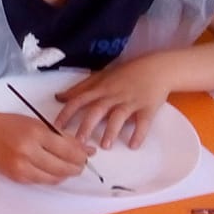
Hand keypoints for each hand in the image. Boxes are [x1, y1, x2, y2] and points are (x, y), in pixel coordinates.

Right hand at [0, 108, 88, 183]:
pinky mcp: (17, 177)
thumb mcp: (36, 124)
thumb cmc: (9, 125)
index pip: (68, 150)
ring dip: (65, 174)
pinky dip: (51, 177)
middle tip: (80, 164)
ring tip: (68, 168)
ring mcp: (21, 167)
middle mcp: (28, 151)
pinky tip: (52, 171)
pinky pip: (41, 181)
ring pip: (54, 178)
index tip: (87, 155)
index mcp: (35, 133)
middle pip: (63, 167)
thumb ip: (61, 136)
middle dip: (76, 167)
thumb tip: (85, 148)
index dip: (81, 155)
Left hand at [52, 57, 172, 149]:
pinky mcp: (148, 107)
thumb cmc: (127, 73)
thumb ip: (81, 88)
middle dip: (87, 125)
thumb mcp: (102, 76)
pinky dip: (139, 134)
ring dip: (111, 131)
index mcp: (101, 88)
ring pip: (119, 116)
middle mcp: (114, 95)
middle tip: (78, 141)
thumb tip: (59, 97)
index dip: (67, 113)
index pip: (80, 100)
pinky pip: (143, 122)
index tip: (57, 127)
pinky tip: (133, 145)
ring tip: (105, 146)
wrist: (157, 67)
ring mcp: (131, 101)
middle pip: (97, 110)